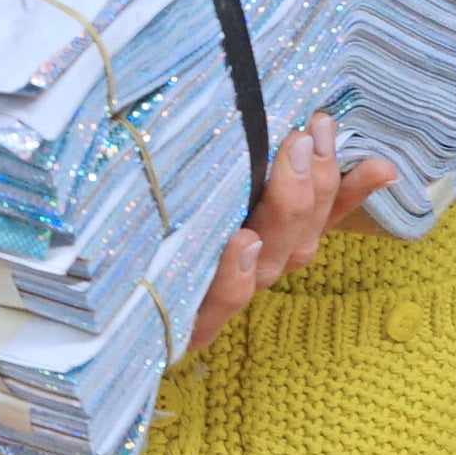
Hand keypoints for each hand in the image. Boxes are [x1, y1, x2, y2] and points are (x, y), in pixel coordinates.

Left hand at [181, 110, 401, 359]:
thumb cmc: (165, 229)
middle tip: (309, 133)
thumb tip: (328, 133)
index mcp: (273, 243)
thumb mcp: (215, 189)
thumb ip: (266, 166)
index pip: (323, 215)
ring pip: (272, 262)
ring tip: (290, 161)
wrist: (106, 304)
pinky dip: (236, 272)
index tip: (348, 141)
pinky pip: (221, 301)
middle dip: (313, 182)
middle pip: (301, 237)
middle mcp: (257, 271)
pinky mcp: (190, 322)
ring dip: (285, 209)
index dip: (346, 184)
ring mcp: (225, 298)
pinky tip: (243, 241)